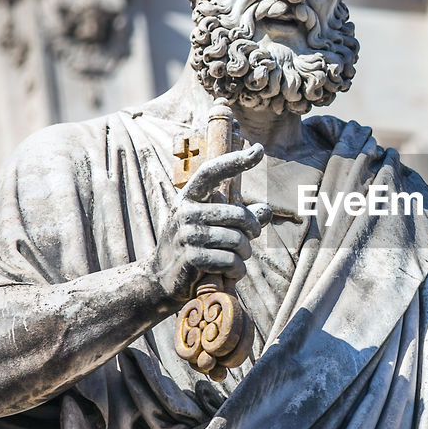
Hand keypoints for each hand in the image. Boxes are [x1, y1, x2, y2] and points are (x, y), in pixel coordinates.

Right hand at [144, 143, 268, 301]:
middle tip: (250, 240)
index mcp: (189, 197)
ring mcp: (186, 235)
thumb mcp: (211, 226)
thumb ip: (239, 217)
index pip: (212, 172)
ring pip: (238, 240)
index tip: (258, 149)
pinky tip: (230, 273)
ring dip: (244, 254)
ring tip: (237, 259)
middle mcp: (185, 211)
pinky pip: (231, 261)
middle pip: (239, 215)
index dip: (235, 160)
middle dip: (252, 231)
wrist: (160, 279)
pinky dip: (237, 270)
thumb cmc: (192, 247)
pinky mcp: (191, 258)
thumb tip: (266, 210)